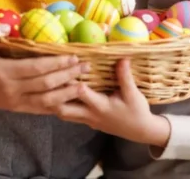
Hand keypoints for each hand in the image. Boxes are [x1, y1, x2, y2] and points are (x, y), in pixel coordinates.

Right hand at [0, 22, 88, 114]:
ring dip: (67, 92)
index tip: (73, 56)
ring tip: (84, 84)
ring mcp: (16, 101)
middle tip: (86, 66)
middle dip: (68, 75)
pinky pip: (41, 109)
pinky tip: (71, 99)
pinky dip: (58, 105)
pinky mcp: (19, 108)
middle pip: (46, 84)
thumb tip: (5, 26)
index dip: (56, 63)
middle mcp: (12, 89)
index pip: (35, 68)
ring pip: (47, 100)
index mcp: (3, 72)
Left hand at [55, 59, 170, 147]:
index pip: (81, 93)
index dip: (73, 79)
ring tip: (51, 85)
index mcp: (100, 106)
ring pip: (62, 113)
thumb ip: (125, 77)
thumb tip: (122, 59)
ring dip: (55, 101)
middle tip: (50, 77)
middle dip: (55, 94)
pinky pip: (69, 115)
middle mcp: (90, 115)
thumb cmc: (136, 111)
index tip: (68, 66)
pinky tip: (59, 95)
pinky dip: (61, 105)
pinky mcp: (88, 121)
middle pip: (63, 108)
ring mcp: (87, 120)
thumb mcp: (133, 94)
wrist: (140, 131)